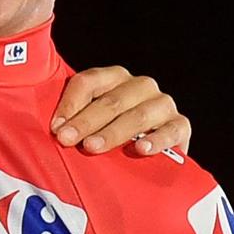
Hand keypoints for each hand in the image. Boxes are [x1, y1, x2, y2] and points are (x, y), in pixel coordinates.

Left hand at [53, 66, 191, 156]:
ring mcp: (163, 104)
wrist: (153, 155)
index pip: (89, 81)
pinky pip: (171, 130)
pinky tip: (140, 149)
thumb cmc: (112, 138)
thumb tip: (53, 130)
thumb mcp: (92, 126)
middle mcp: (140, 86)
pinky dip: (156, 140)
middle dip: (86, 121)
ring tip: (93, 147)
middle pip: (111, 100)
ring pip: (138, 115)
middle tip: (67, 139)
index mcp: (114, 78)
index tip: (56, 128)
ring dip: (113, 132)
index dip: (70, 103)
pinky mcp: (181, 126)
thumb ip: (74, 121)